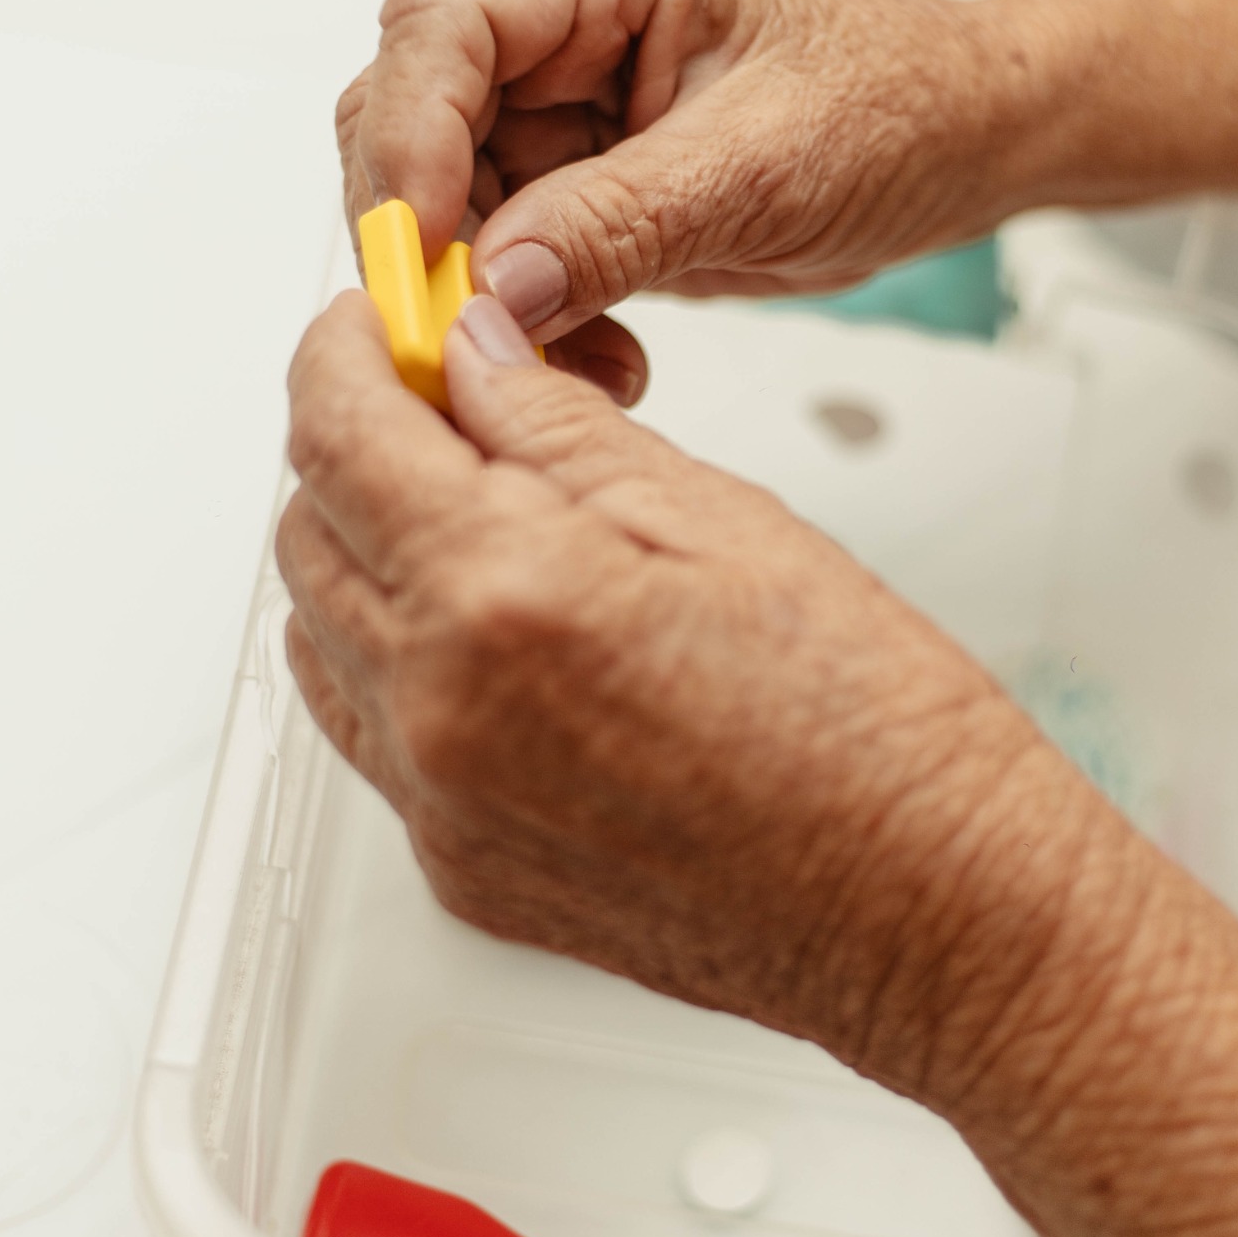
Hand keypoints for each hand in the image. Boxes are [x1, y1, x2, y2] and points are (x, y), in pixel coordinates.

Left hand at [276, 285, 1134, 1083]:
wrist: (930, 915)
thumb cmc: (871, 731)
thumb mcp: (721, 516)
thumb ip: (561, 427)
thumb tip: (476, 353)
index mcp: (501, 597)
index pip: (338, 432)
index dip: (345, 349)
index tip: (380, 321)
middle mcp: (441, 713)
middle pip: (307, 536)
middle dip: (355, 446)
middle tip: (449, 404)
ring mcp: (442, 808)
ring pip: (324, 640)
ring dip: (367, 557)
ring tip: (481, 518)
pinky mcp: (462, 873)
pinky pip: (376, 740)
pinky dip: (405, 663)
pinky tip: (507, 635)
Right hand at [334, 0, 1026, 383]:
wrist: (951, 147)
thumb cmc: (891, 105)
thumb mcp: (764, 167)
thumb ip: (622, 223)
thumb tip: (498, 286)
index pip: (445, 24)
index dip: (412, 136)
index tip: (429, 244)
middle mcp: (555, 20)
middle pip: (407, 116)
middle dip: (432, 236)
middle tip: (471, 332)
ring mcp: (550, 106)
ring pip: (439, 206)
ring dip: (485, 302)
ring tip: (576, 360)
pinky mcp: (563, 184)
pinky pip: (493, 263)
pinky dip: (528, 327)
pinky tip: (601, 356)